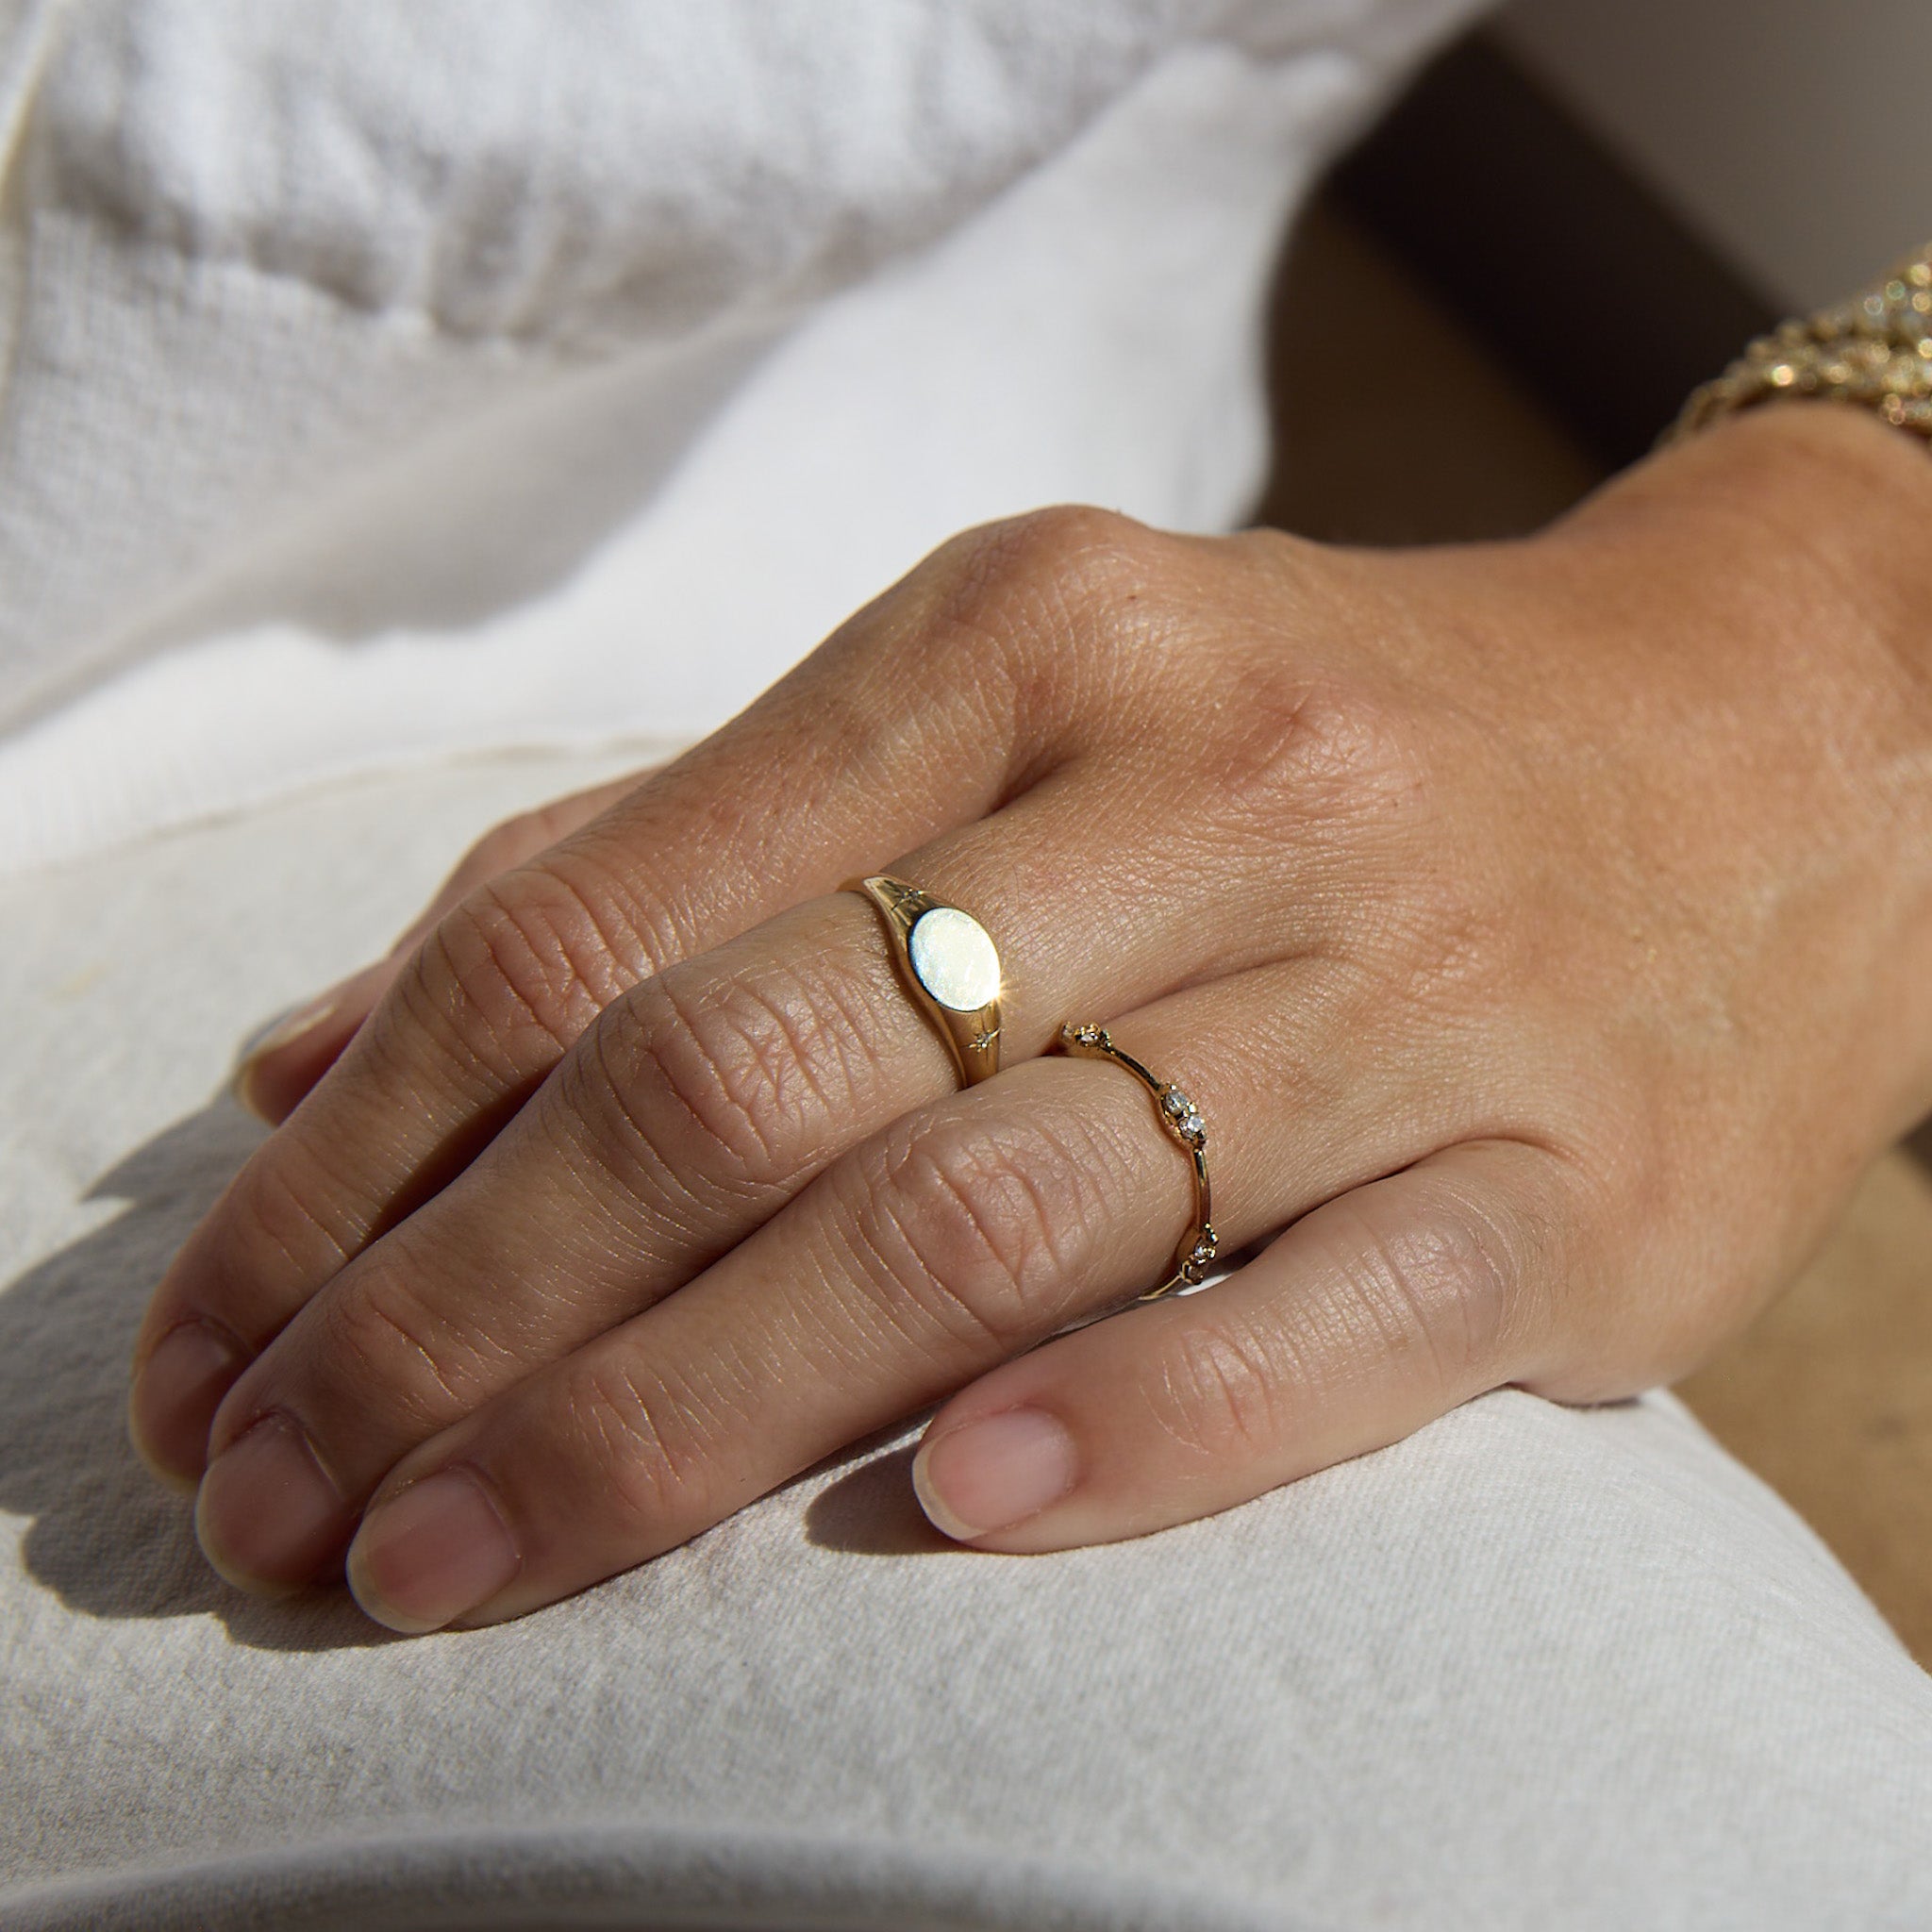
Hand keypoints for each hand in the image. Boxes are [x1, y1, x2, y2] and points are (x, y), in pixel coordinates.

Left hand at [129, 403, 1931, 1632]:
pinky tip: (957, 1516)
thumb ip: (670, 866)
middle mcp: (1199, 783)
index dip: (372, 1156)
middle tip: (291, 1509)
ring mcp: (1400, 980)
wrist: (1759, 746)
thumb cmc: (1323, 740)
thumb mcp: (1005, 712)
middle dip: (470, 1317)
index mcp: (1018, 640)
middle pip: (750, 1074)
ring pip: (990, 1213)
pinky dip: (1144, 1426)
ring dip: (690, 1415)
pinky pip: (1333, 1321)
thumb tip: (319, 1057)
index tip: (222, 1339)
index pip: (604, 916)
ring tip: (470, 1561)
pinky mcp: (1567, 1174)